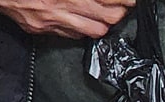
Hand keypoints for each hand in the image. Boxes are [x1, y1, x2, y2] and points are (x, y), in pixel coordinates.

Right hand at [0, 0, 134, 38]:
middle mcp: (60, 6)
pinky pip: (73, 35)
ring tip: (108, 15)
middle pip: (109, 18)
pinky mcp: (40, 29)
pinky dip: (84, 29)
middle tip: (124, 6)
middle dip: (120, 12)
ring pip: (96, 31)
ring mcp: (50, 20)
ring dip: (105, 23)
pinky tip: (85, 21)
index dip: (124, 0)